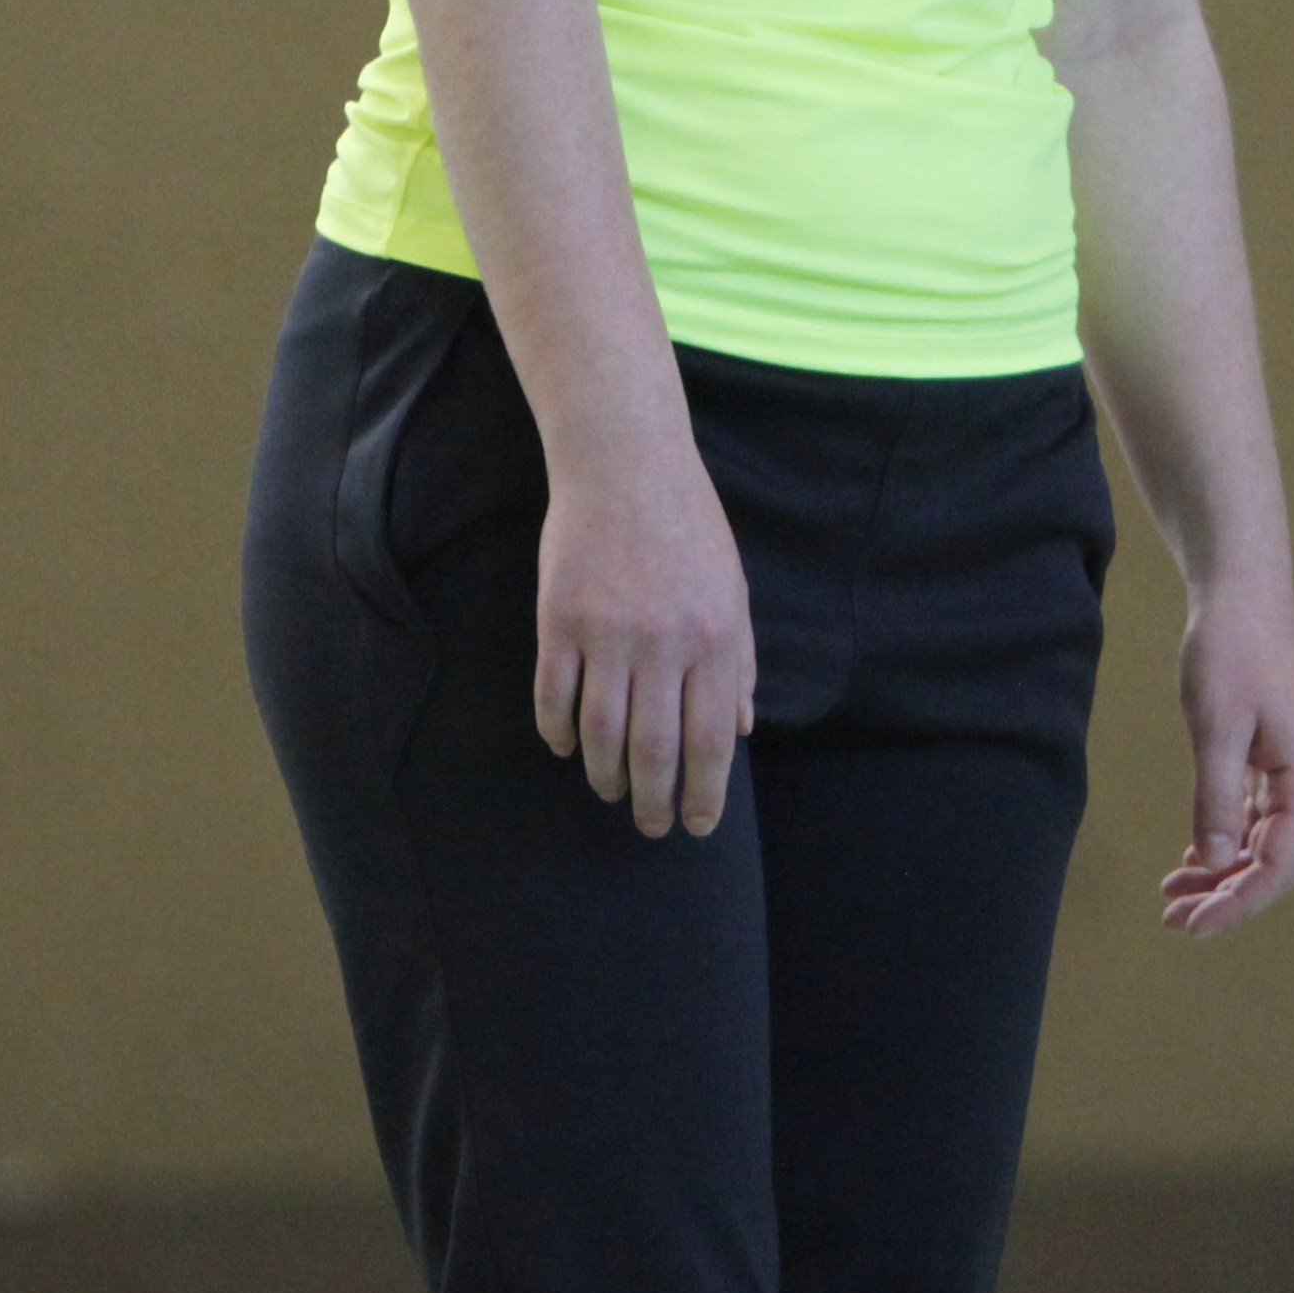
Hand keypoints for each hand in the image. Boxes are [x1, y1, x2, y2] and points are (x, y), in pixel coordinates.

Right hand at [530, 426, 754, 839]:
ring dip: (605, 775)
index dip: (704, 793)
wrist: (627, 465)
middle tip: (652, 827)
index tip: (697, 826)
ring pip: (601, 733)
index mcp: (715, 638)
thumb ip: (738, 662)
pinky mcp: (558, 621)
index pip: (711, 741)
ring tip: (610, 793)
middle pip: (655, 748)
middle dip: (655, 800)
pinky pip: (553, 696)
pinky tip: (565, 748)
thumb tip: (741, 729)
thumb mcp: (732, 591)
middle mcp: (664, 644)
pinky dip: (557, 731)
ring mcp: (608, 634)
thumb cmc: (689, 528)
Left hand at [1159, 591, 1293, 935]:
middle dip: (1225, 897)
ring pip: (1263, 845)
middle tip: (1170, 919)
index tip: (1189, 926)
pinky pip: (1256, 821)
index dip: (1237, 904)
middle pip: (1274, 864)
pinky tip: (1192, 860)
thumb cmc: (1230, 652)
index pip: (1279, 866)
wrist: (1242, 597)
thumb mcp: (1216, 727)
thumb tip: (1217, 863)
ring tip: (1172, 897)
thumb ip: (1217, 797)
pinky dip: (1225, 844)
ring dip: (1222, 875)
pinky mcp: (1276, 762)